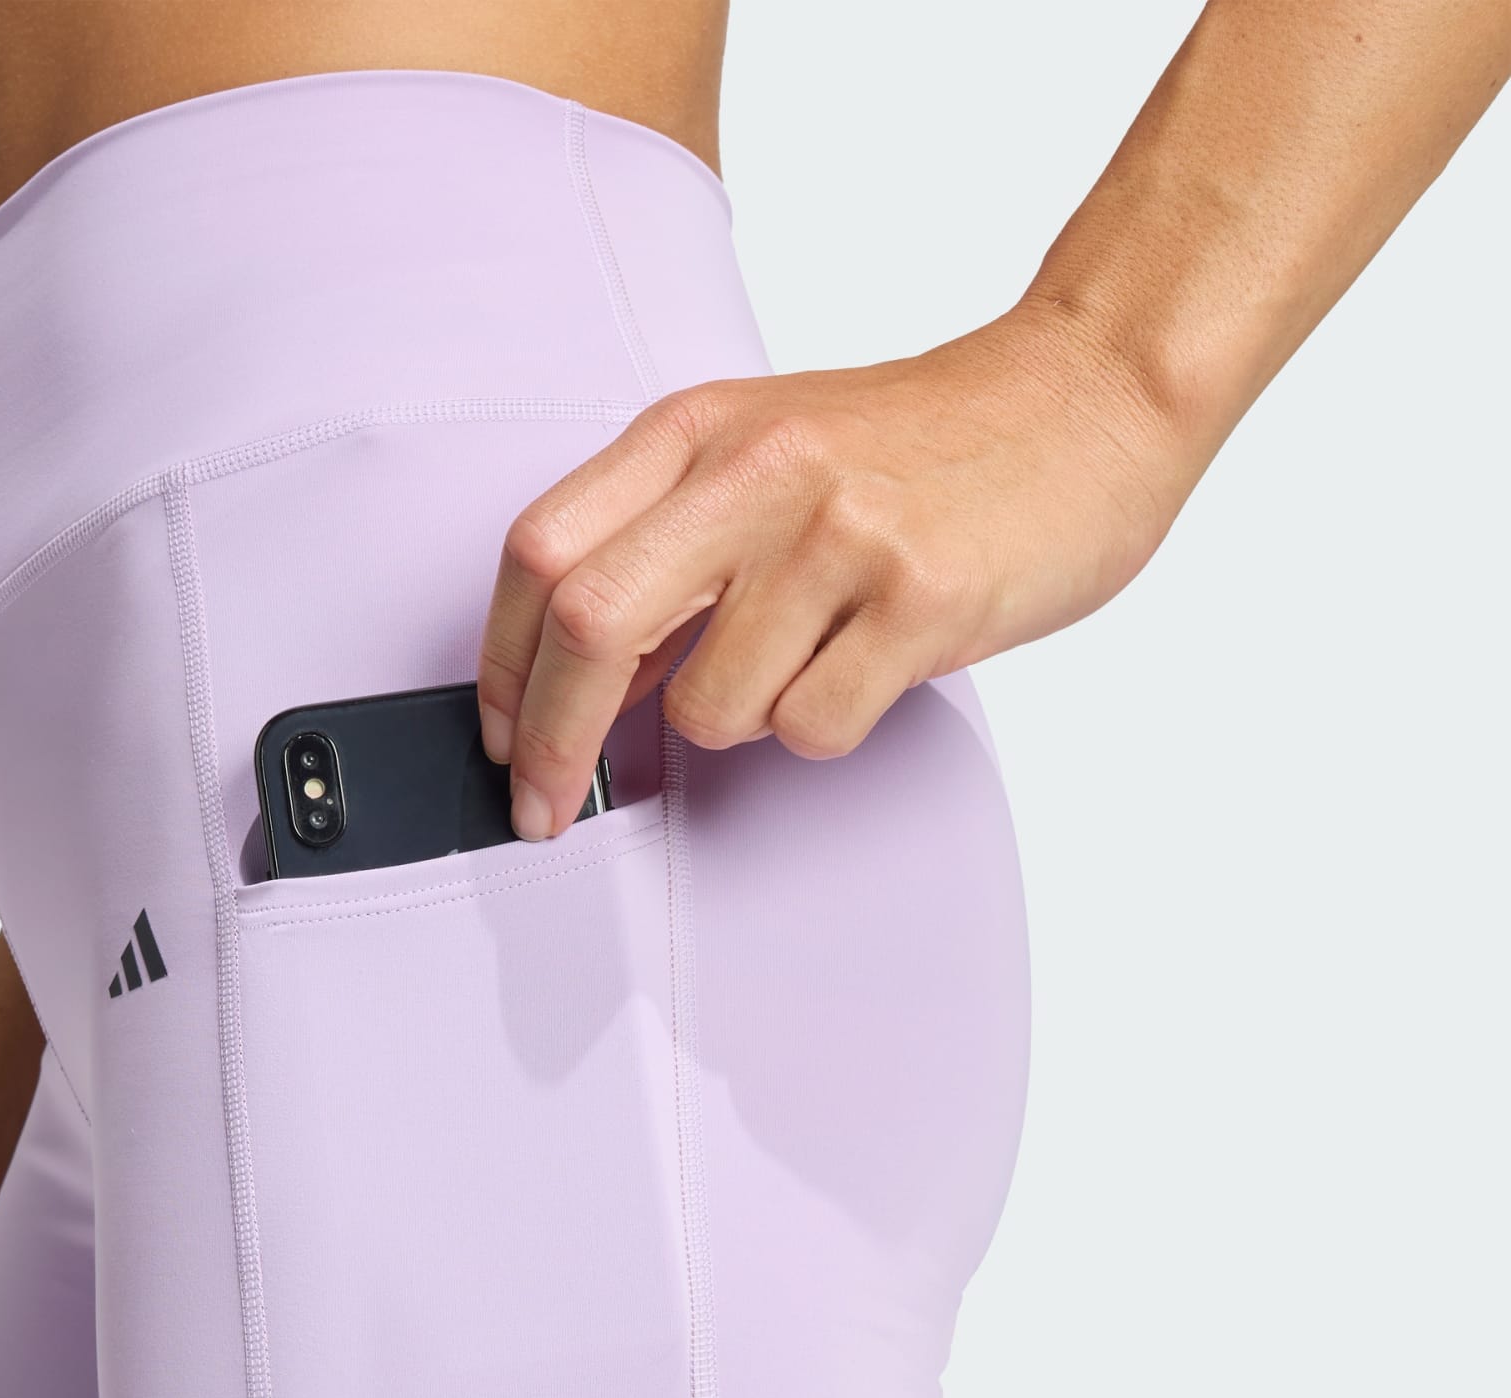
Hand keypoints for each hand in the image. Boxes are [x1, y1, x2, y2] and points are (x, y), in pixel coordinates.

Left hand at [476, 303, 1196, 834]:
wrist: (1089, 393)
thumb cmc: (917, 445)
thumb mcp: (761, 451)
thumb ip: (662, 545)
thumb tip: (578, 687)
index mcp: (695, 430)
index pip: (541, 554)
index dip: (501, 670)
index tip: (504, 743)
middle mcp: (754, 473)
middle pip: (589, 630)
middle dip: (554, 746)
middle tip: (547, 810)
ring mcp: (837, 534)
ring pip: (711, 707)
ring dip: (739, 721)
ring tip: (811, 657)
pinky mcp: (919, 598)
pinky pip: (811, 728)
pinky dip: (822, 726)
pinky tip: (871, 664)